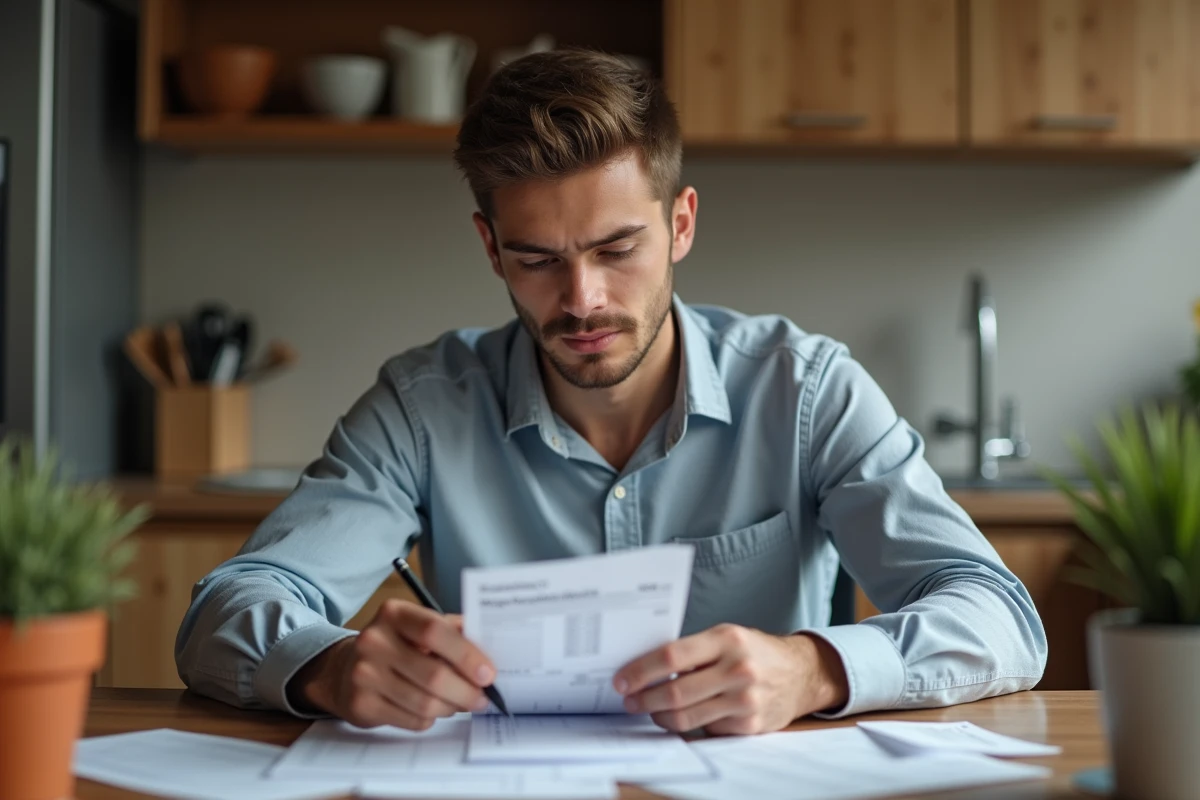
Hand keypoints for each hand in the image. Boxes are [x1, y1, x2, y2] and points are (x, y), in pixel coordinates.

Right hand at [288, 600, 496, 729]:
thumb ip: (454, 632)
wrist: (344, 669)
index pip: (435, 631)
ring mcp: (364, 674)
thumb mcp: (419, 627)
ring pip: (425, 703)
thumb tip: (493, 649)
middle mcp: (374, 640)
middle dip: (466, 691)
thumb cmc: (396, 645)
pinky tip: (432, 710)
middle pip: (434, 675)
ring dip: (451, 707)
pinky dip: (431, 719)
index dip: (467, 655)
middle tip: (482, 698)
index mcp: (394, 613)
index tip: (488, 674)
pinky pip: (412, 720)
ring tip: (459, 703)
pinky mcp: (361, 704)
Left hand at [613, 624, 848, 734]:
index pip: (671, 656)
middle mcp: (737, 669)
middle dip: (643, 699)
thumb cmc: (755, 652)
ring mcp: (744, 700)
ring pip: (686, 717)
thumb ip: (693, 650)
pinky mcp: (749, 725)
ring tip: (648, 710)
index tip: (621, 680)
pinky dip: (687, 725)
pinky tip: (679, 717)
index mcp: (727, 639)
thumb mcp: (727, 637)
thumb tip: (646, 667)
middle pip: (675, 691)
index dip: (640, 671)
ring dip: (659, 716)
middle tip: (628, 700)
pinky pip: (705, 729)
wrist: (801, 673)